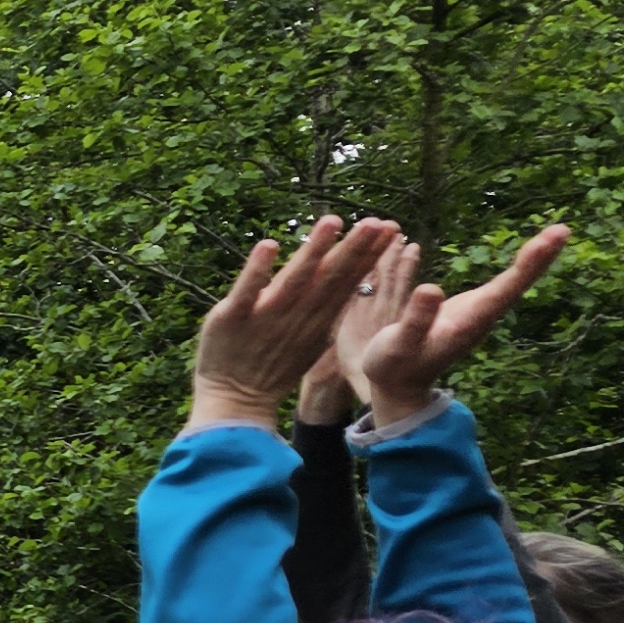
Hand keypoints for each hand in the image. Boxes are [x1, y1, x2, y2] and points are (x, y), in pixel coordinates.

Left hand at [188, 217, 399, 424]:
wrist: (235, 400)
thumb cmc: (272, 366)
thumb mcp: (310, 337)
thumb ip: (327, 308)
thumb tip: (350, 282)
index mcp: (315, 318)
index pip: (347, 280)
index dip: (368, 254)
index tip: (391, 228)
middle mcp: (296, 314)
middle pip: (330, 277)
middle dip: (354, 248)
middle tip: (379, 222)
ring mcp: (265, 315)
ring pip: (295, 278)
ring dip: (314, 249)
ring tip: (332, 221)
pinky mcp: (232, 318)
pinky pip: (247, 291)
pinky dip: (258, 269)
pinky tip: (269, 245)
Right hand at [336, 226, 568, 423]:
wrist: (400, 386)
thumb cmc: (395, 367)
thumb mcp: (398, 346)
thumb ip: (416, 321)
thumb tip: (432, 288)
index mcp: (467, 323)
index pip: (504, 291)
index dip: (526, 266)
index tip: (547, 243)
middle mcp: (480, 317)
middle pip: (516, 285)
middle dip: (539, 257)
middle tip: (563, 230)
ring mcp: (478, 314)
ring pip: (513, 284)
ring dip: (534, 259)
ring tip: (555, 235)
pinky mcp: (471, 310)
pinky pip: (502, 284)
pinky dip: (519, 266)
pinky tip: (531, 252)